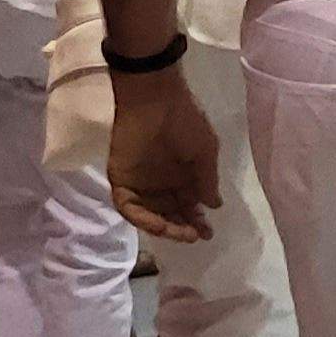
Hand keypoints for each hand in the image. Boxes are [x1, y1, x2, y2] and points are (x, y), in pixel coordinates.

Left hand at [106, 67, 222, 243]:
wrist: (154, 100)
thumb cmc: (185, 121)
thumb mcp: (205, 151)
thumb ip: (207, 180)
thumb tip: (214, 205)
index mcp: (182, 176)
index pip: (189, 206)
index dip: (197, 221)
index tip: (208, 233)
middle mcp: (161, 184)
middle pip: (169, 214)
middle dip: (182, 228)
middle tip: (194, 236)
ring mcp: (140, 183)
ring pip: (149, 215)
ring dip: (164, 227)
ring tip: (179, 232)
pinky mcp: (121, 181)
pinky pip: (128, 206)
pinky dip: (141, 218)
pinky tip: (158, 223)